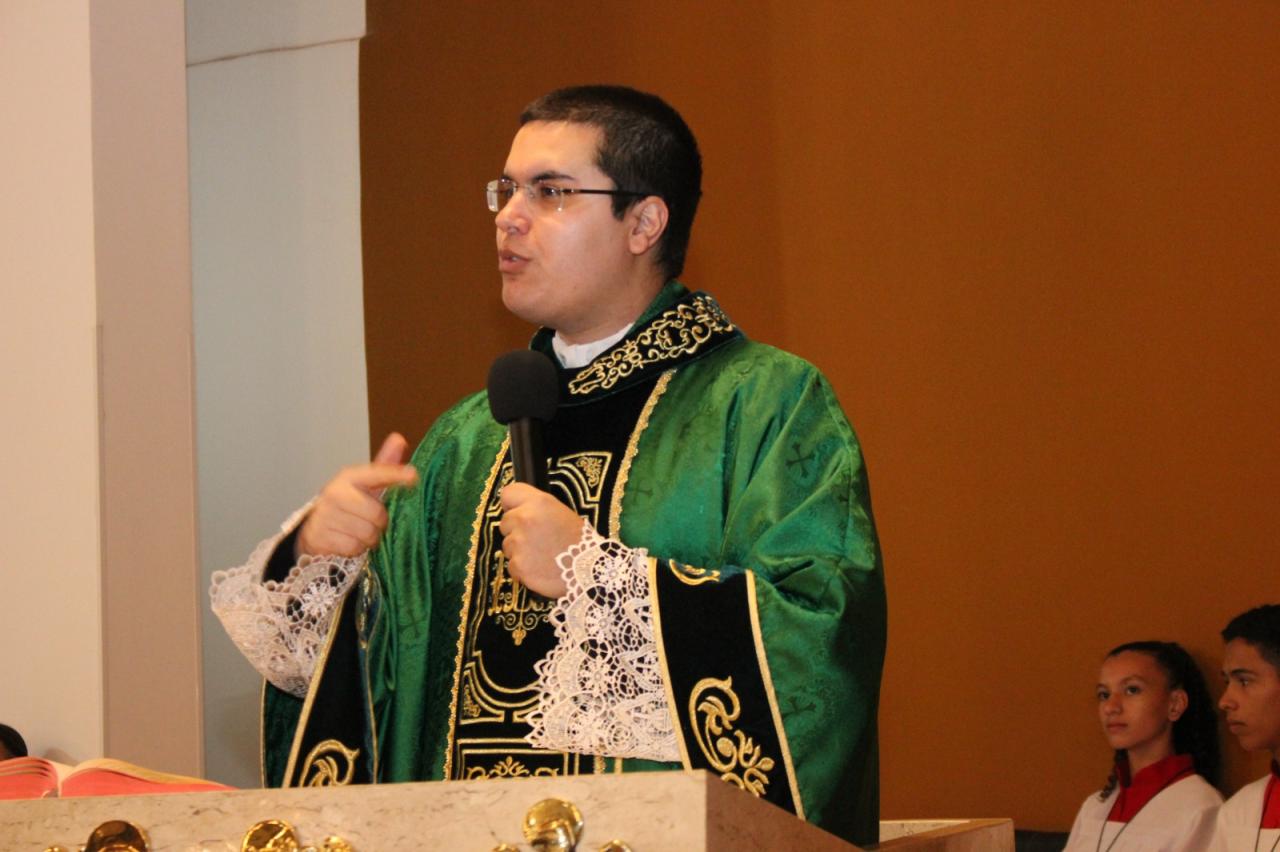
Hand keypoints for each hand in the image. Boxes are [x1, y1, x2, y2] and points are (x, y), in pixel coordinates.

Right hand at [296, 433, 418, 556]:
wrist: (314, 528)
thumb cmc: (347, 503)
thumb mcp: (364, 484)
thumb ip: (383, 466)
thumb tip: (399, 439)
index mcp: (349, 477)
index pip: (376, 474)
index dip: (396, 475)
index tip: (413, 476)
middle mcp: (335, 493)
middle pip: (377, 514)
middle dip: (379, 522)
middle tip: (370, 521)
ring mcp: (325, 515)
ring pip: (367, 534)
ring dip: (368, 538)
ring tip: (358, 531)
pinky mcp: (320, 536)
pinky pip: (353, 547)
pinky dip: (355, 548)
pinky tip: (348, 540)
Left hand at [498, 483, 583, 597]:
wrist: (589, 570)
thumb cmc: (578, 541)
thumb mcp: (561, 513)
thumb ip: (537, 509)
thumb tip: (517, 511)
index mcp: (538, 502)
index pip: (508, 494)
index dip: (512, 505)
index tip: (517, 512)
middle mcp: (525, 518)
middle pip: (505, 522)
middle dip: (516, 531)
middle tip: (537, 540)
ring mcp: (519, 543)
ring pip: (507, 545)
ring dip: (519, 551)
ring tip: (541, 556)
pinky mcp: (518, 565)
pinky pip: (512, 566)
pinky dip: (522, 569)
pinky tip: (539, 569)